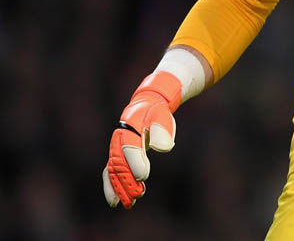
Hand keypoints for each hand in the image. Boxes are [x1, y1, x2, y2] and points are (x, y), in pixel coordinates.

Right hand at [102, 71, 181, 208]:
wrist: (145, 108)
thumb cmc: (156, 114)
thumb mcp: (161, 117)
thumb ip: (162, 131)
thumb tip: (163, 148)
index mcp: (130, 127)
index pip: (131, 148)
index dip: (135, 163)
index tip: (143, 176)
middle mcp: (119, 140)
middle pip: (119, 163)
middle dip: (126, 181)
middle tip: (137, 195)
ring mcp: (115, 149)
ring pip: (113, 172)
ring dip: (119, 188)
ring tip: (128, 204)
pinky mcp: (116, 157)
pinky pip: (111, 174)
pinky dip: (112, 188)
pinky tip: (117, 202)